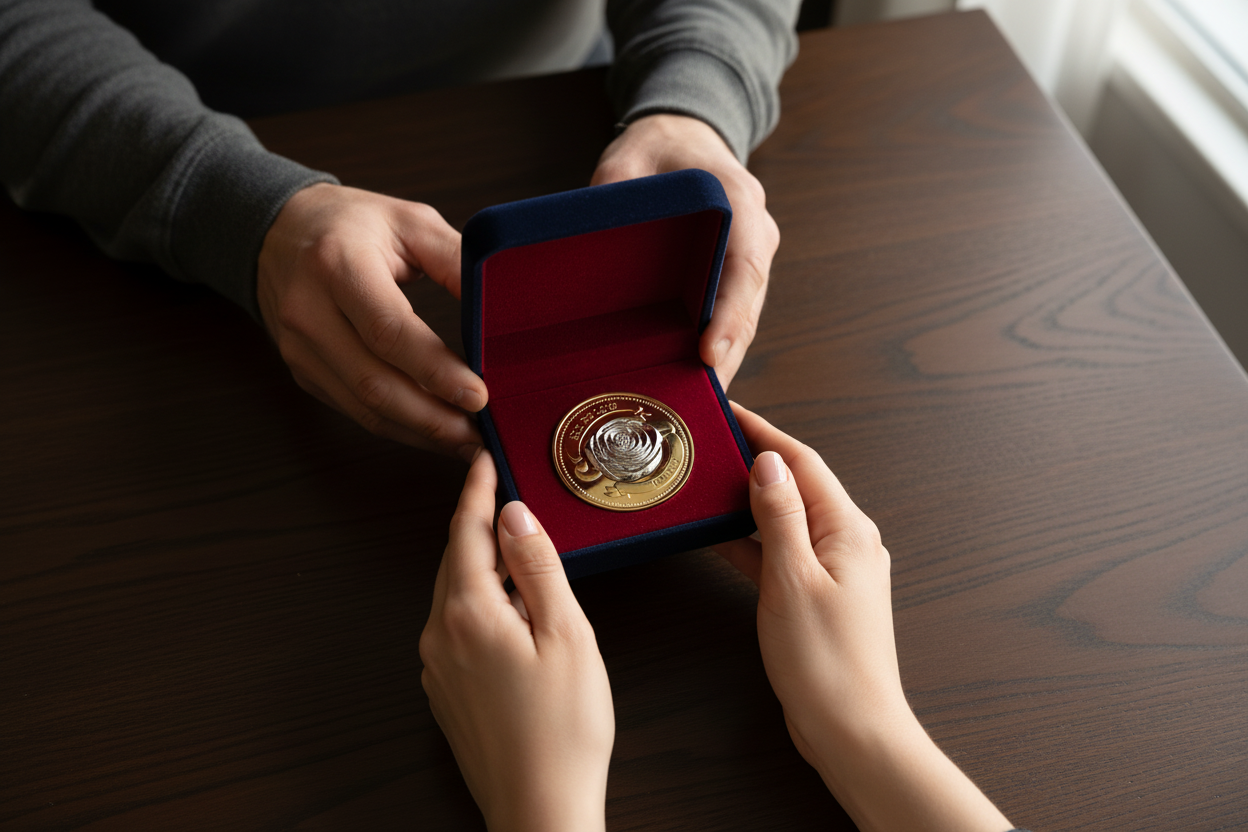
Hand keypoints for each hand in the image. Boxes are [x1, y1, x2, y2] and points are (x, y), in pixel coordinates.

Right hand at [258, 183, 486, 458]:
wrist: (277, 232)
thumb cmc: (351, 224)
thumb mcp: (408, 221)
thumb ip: (455, 258)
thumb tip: (499, 301)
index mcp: (337, 264)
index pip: (388, 330)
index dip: (435, 369)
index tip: (479, 395)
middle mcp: (309, 310)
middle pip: (374, 382)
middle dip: (434, 418)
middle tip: (482, 434)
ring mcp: (300, 348)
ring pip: (364, 408)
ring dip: (421, 432)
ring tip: (469, 441)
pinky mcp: (303, 371)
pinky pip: (355, 411)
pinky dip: (400, 427)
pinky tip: (435, 431)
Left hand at [420, 451, 613, 831]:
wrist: (539, 808)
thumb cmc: (562, 730)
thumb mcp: (566, 634)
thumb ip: (537, 568)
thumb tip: (514, 515)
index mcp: (468, 614)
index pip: (466, 531)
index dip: (477, 489)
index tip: (486, 458)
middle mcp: (440, 636)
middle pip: (456, 560)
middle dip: (478, 522)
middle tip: (502, 488)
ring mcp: (437, 668)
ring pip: (455, 594)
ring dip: (480, 563)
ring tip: (515, 544)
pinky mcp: (445, 692)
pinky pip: (456, 627)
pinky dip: (479, 602)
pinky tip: (511, 609)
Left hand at [592, 115, 778, 387]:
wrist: (686, 135)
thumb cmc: (658, 147)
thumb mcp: (626, 159)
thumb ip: (612, 196)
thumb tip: (585, 242)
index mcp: (737, 201)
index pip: (744, 265)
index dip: (729, 314)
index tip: (710, 353)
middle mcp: (756, 232)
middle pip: (748, 304)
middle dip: (728, 353)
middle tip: (703, 399)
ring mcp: (751, 255)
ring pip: (744, 316)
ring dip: (725, 357)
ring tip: (698, 402)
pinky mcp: (737, 272)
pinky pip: (732, 312)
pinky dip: (718, 344)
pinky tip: (692, 377)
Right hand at [717, 404, 1012, 831]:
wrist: (851, 729)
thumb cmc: (826, 662)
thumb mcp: (791, 579)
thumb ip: (778, 516)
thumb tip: (767, 463)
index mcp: (848, 529)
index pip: (802, 462)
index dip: (763, 433)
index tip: (729, 412)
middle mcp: (849, 542)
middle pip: (797, 484)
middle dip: (754, 460)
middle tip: (710, 444)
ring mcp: (836, 570)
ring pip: (788, 518)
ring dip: (750, 499)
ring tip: (708, 482)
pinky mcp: (820, 596)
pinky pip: (783, 552)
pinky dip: (753, 540)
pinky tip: (721, 537)